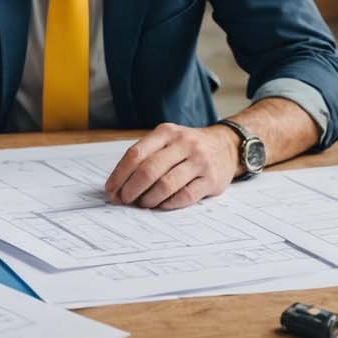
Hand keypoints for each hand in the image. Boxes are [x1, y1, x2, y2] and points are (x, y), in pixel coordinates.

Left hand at [104, 123, 239, 208]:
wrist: (227, 145)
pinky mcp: (211, 179)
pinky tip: (161, 205)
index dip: (120, 174)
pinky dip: (169, 204)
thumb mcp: (167, 140)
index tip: (111, 189)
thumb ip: (145, 157)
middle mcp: (183, 144)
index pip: (136, 154)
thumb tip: (119, 186)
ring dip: (149, 198)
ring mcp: (199, 161)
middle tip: (124, 200)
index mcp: (166, 132)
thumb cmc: (187, 147)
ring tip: (142, 204)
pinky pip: (185, 196)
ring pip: (166, 184)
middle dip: (132, 189)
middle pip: (149, 170)